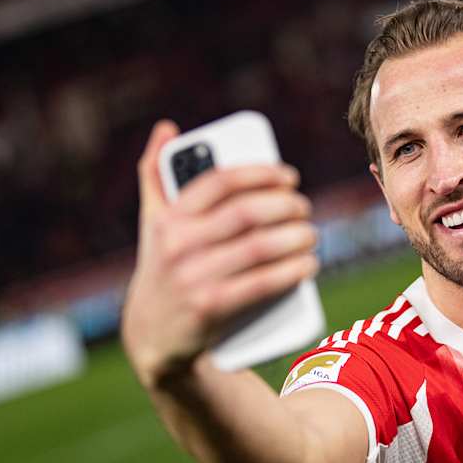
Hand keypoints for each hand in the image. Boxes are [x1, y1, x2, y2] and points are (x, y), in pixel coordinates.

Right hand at [122, 120, 318, 385]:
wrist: (152, 335)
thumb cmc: (163, 268)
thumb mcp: (153, 222)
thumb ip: (156, 174)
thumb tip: (167, 127)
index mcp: (169, 217)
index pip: (221, 181)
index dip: (262, 173)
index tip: (289, 176)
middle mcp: (178, 245)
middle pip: (247, 213)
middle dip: (287, 206)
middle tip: (304, 209)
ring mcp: (194, 278)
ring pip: (260, 247)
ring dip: (297, 237)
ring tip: (311, 235)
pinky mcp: (211, 309)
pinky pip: (262, 283)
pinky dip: (292, 271)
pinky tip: (308, 264)